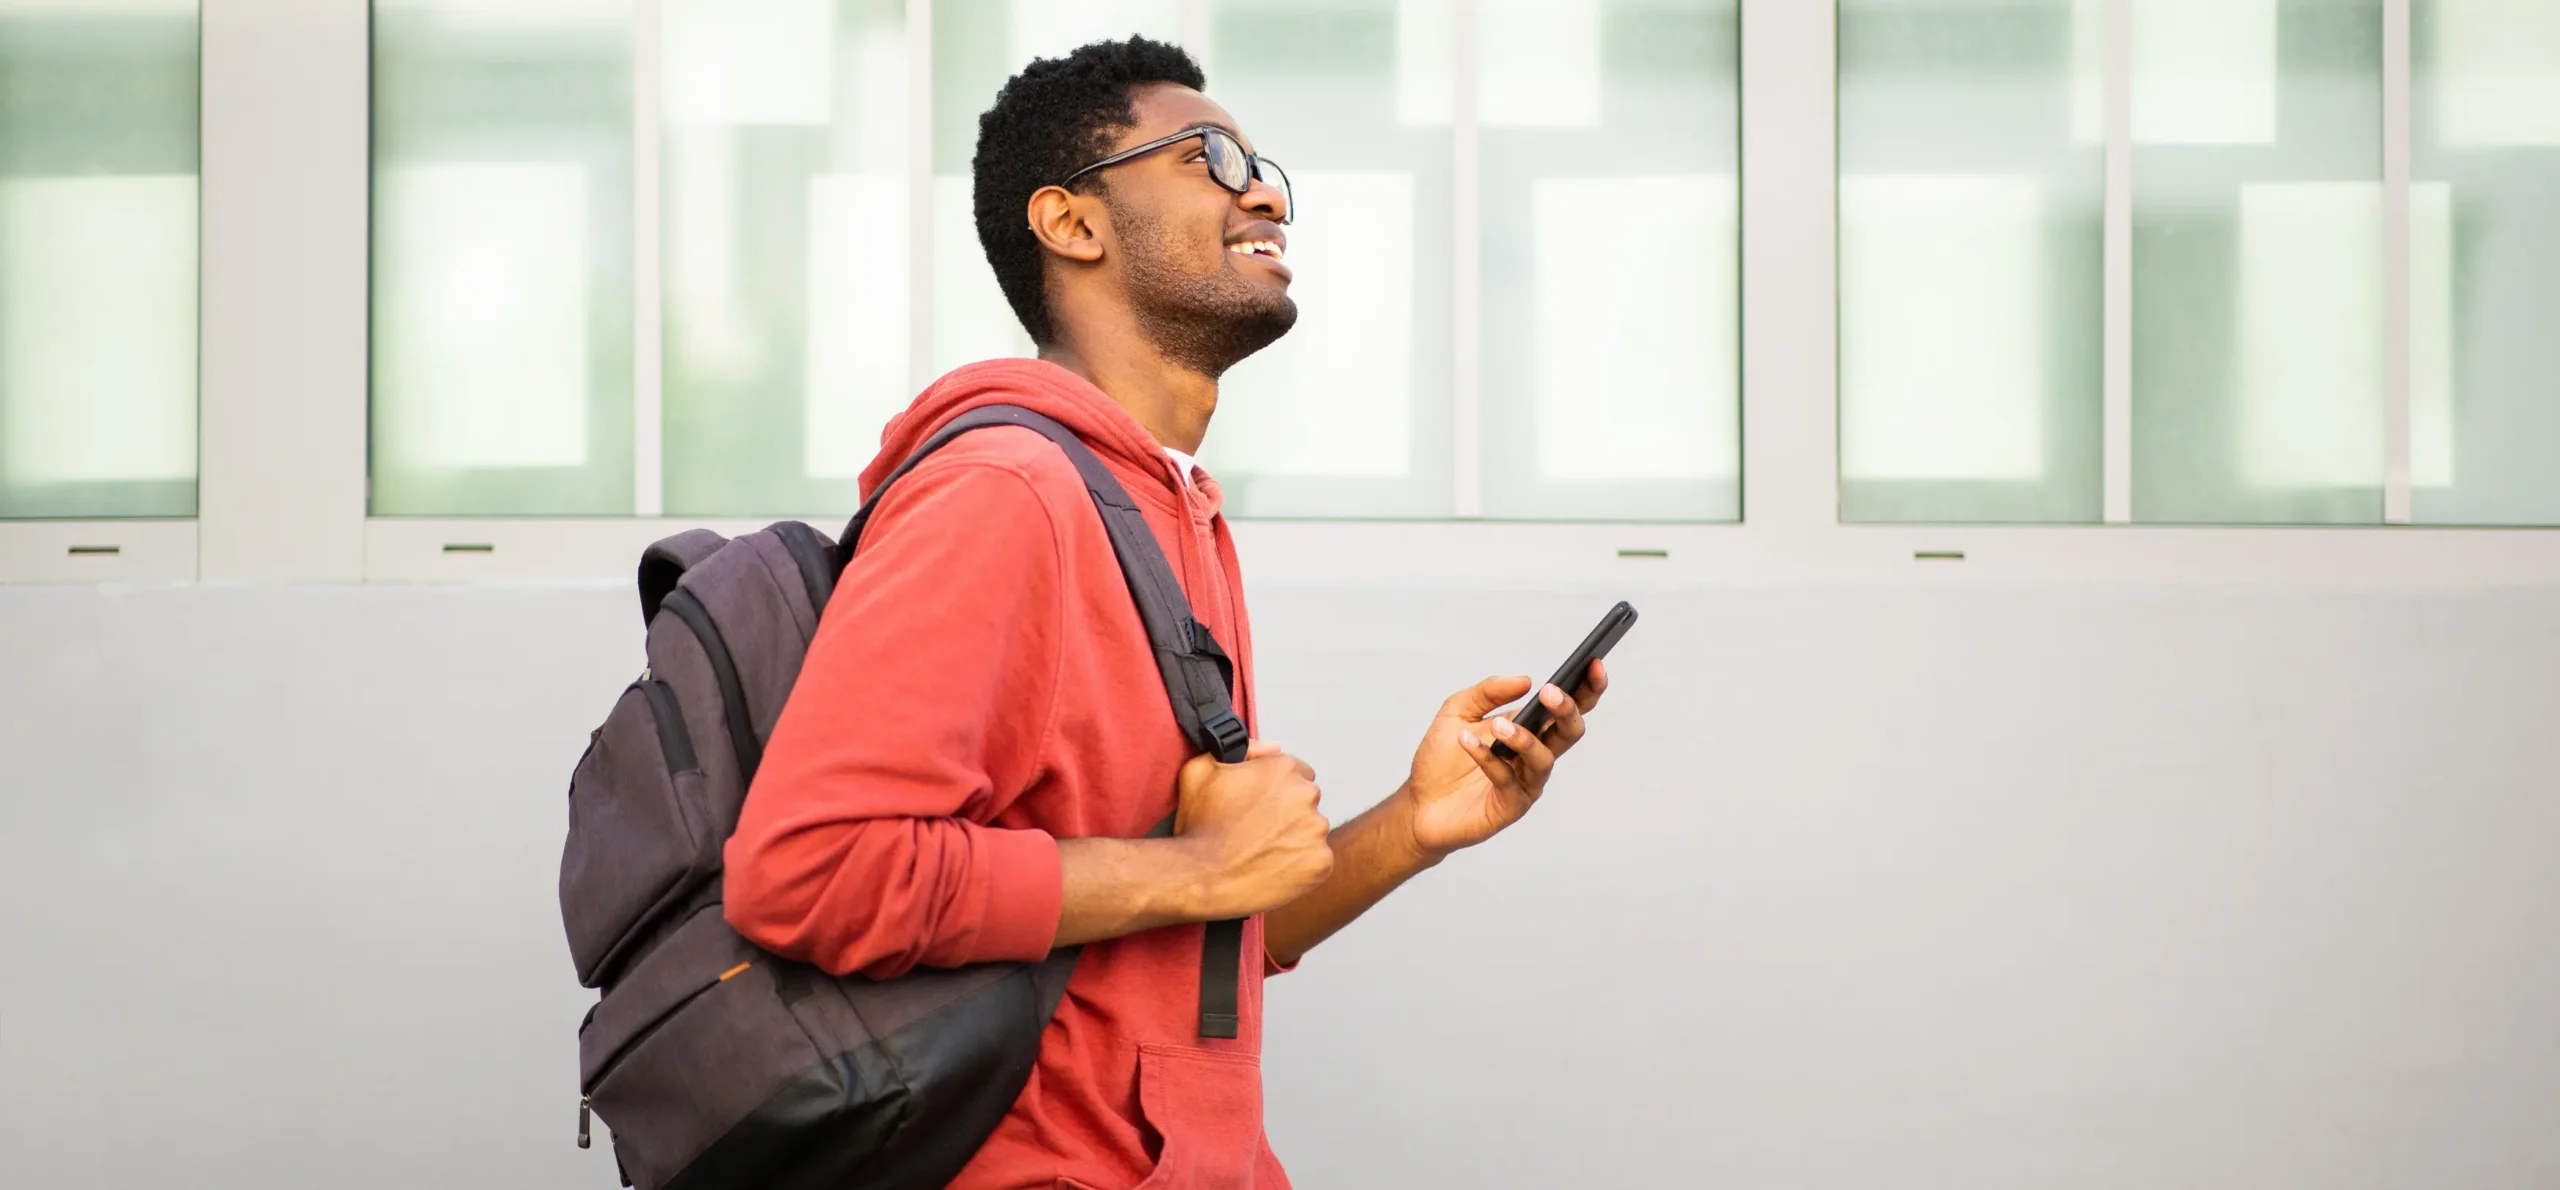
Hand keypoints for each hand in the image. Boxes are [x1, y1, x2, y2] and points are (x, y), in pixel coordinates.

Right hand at [1173, 742, 1333, 919]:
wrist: (1200, 878)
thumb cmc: (1198, 826)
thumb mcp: (1202, 770)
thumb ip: (1242, 749)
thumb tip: (1274, 747)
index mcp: (1283, 769)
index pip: (1298, 772)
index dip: (1277, 790)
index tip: (1261, 806)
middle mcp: (1306, 795)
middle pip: (1306, 801)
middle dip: (1287, 813)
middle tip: (1258, 831)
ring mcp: (1315, 831)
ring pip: (1311, 832)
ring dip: (1294, 839)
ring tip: (1262, 852)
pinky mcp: (1320, 863)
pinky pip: (1316, 861)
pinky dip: (1300, 866)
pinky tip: (1272, 870)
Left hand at [1399, 663, 1608, 860]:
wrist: (1417, 802)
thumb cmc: (1442, 758)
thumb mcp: (1458, 711)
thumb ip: (1489, 692)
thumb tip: (1524, 680)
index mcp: (1530, 731)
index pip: (1567, 709)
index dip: (1587, 688)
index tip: (1593, 663)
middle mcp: (1534, 756)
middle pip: (1570, 733)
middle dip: (1566, 710)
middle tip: (1549, 693)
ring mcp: (1525, 783)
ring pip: (1544, 759)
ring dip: (1523, 738)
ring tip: (1499, 725)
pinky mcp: (1509, 806)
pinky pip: (1507, 779)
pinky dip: (1488, 758)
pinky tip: (1468, 742)